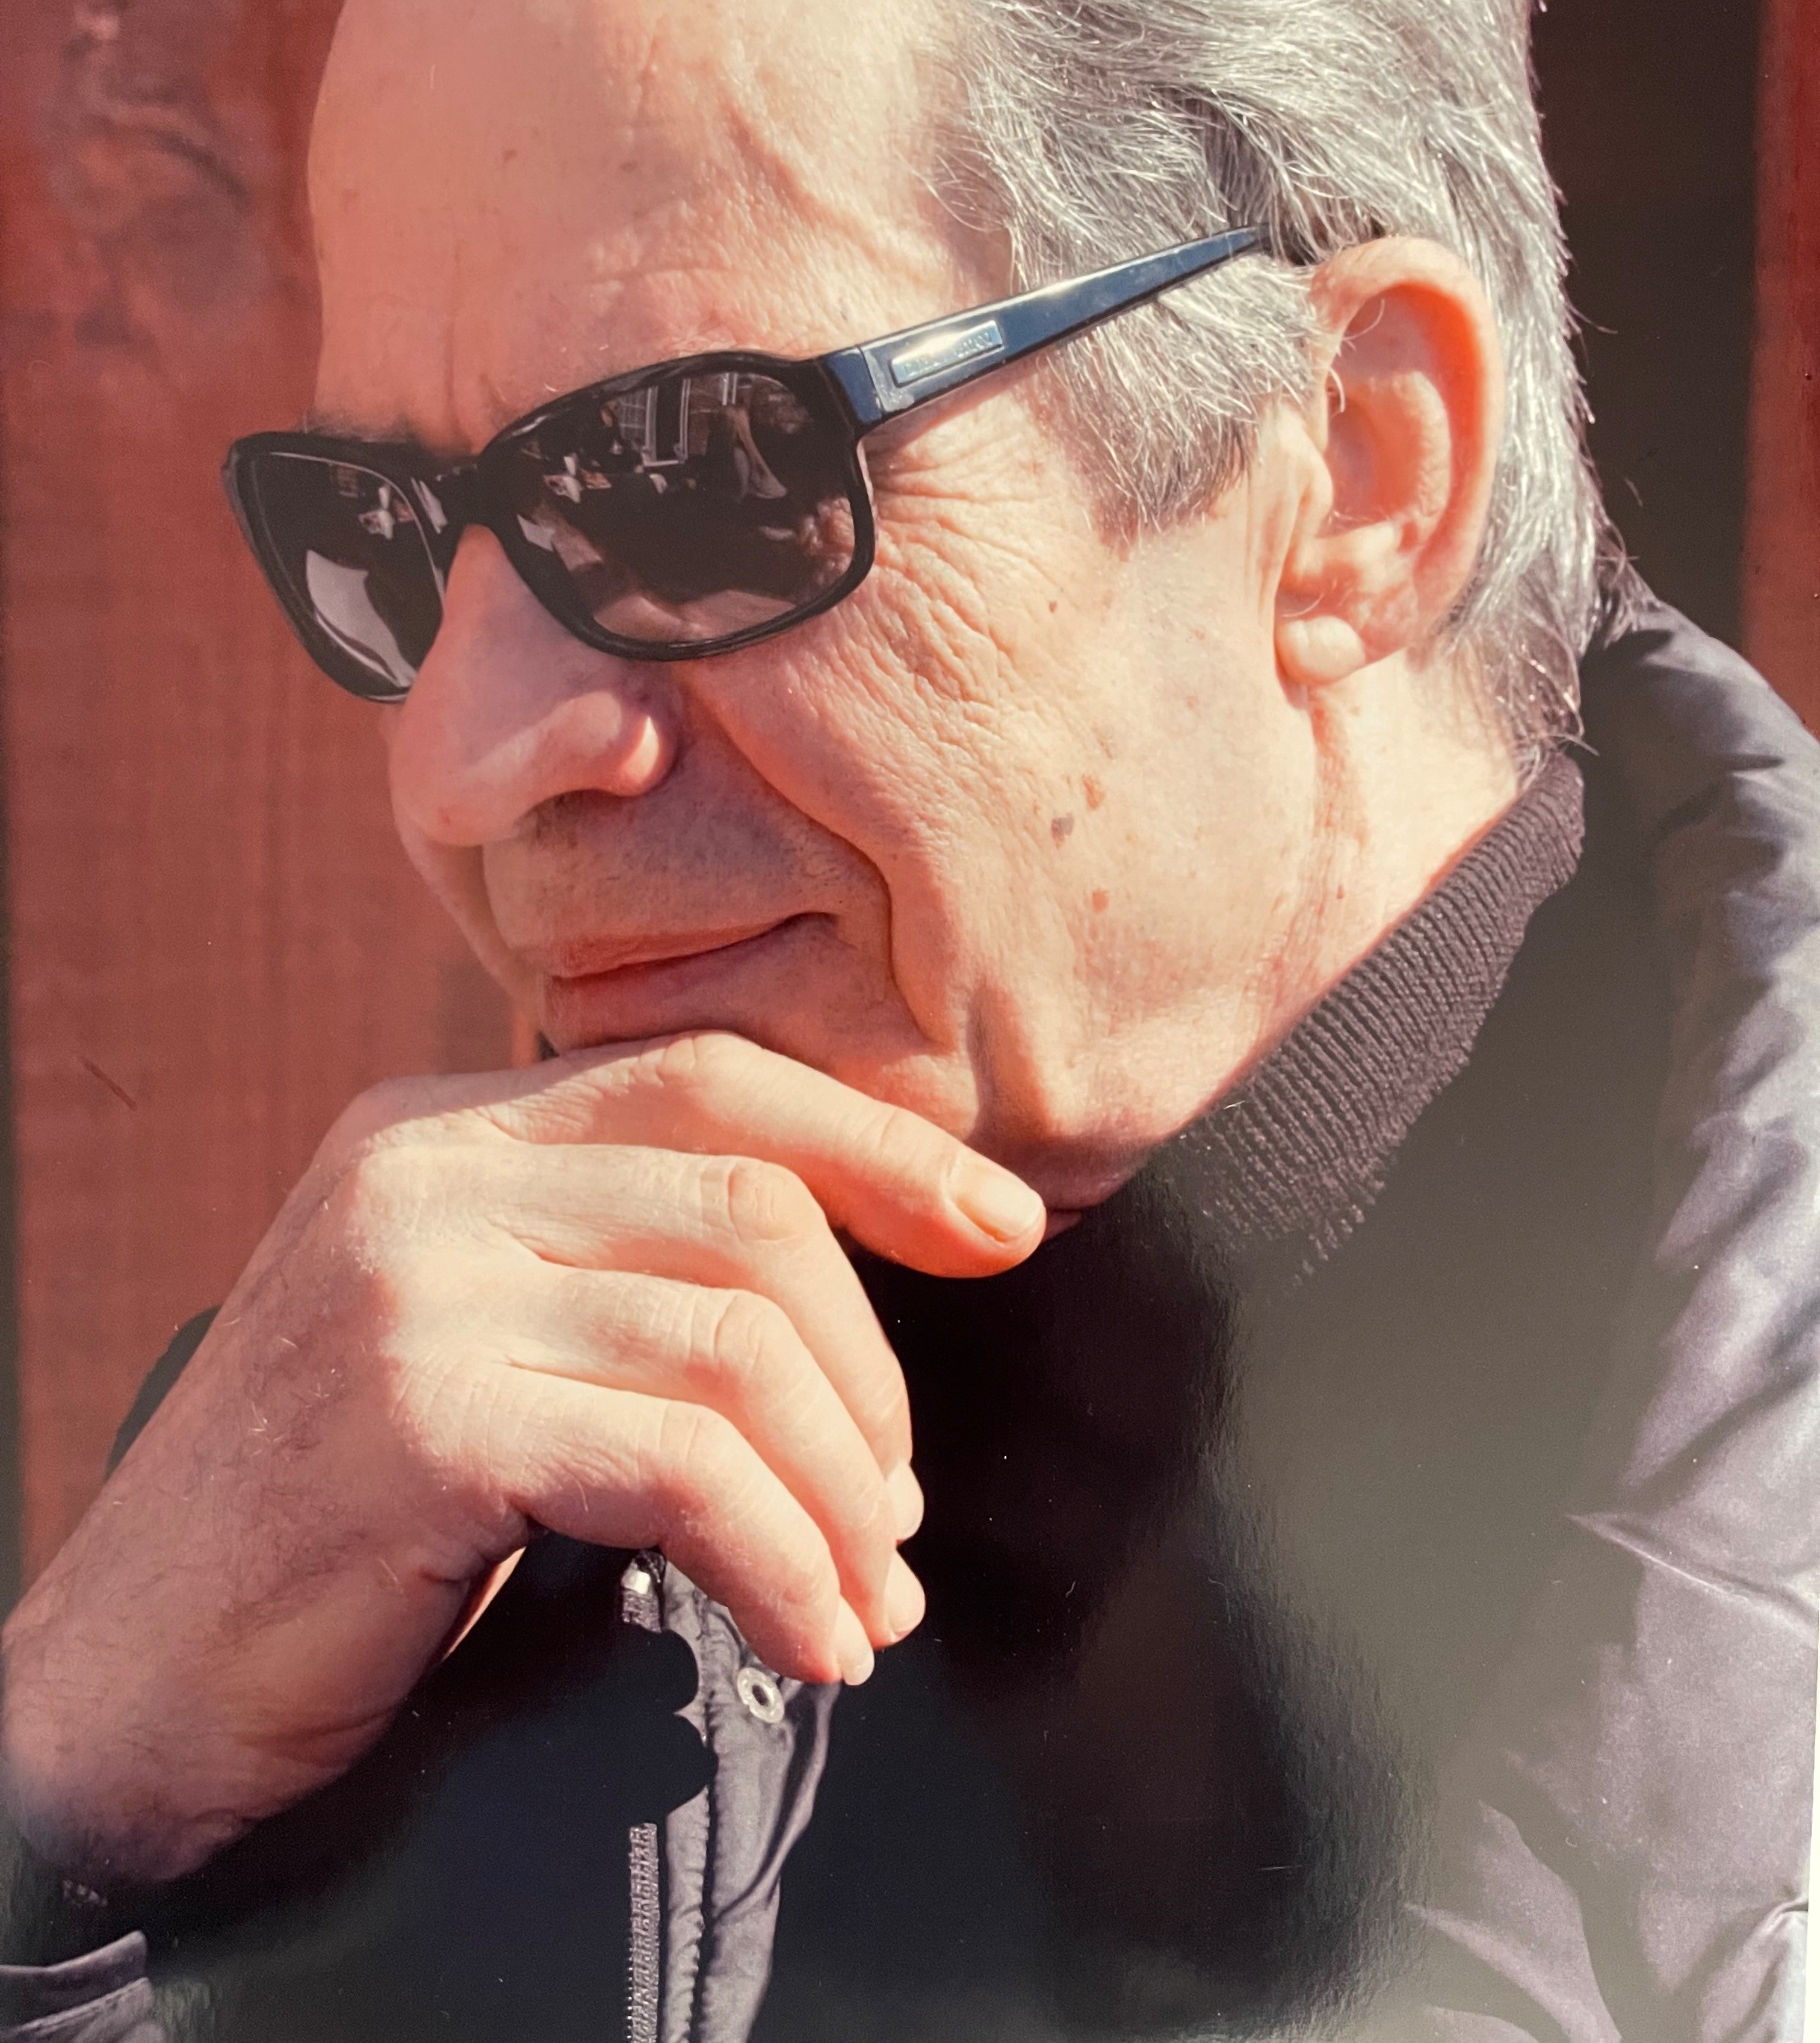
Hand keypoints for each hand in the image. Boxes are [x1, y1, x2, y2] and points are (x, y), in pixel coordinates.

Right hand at [0, 1032, 1044, 1883]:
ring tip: (867, 1599)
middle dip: (873, 1366)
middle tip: (902, 1510)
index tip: (1004, 1226)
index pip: (711, 1079)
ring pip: (734, 1342)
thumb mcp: (470, 1349)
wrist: (120, 1682)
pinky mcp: (420, 1421)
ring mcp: (413, 1288)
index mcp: (446, 1132)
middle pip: (748, 1203)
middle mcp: (425, 1174)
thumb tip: (848, 1349)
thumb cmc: (330, 1529)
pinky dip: (781, 1562)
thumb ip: (609, 1287)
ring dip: (840, 1493)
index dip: (879, 1147)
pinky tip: (809, 1640)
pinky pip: (681, 1468)